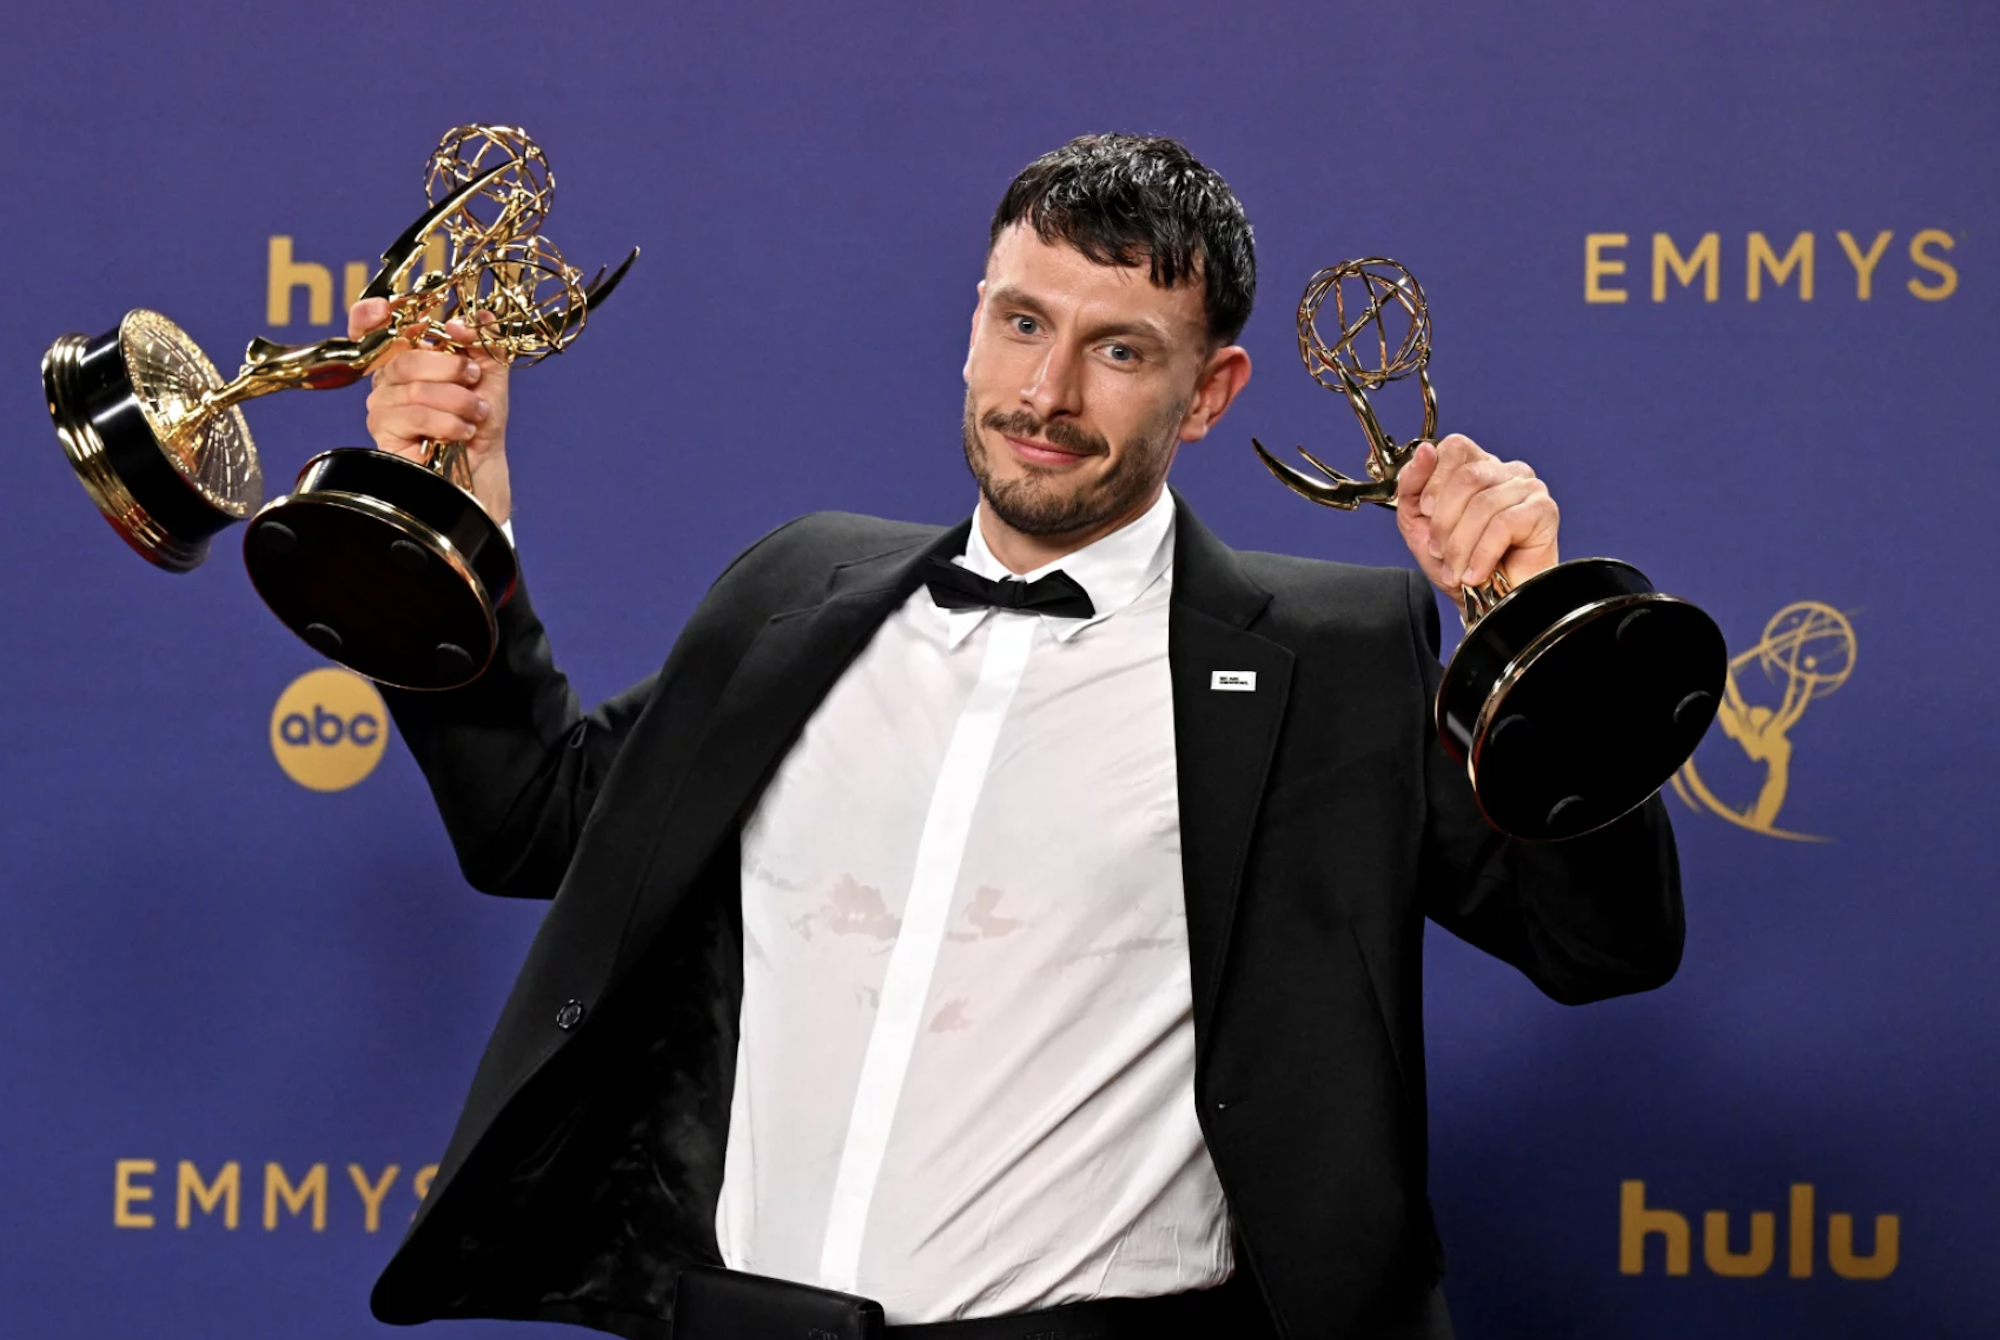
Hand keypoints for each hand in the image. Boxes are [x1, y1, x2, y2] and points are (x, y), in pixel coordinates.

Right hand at [348, 298, 513, 523]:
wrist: (483, 461)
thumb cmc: (479, 417)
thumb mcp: (489, 372)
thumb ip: (485, 340)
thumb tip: (476, 315)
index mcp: (407, 356)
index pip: (369, 327)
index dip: (367, 314)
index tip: (383, 308)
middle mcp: (388, 378)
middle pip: (406, 359)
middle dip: (449, 367)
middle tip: (473, 378)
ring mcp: (382, 405)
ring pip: (414, 389)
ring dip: (457, 400)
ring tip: (477, 412)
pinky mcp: (384, 432)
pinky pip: (414, 416)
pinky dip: (447, 421)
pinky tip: (462, 430)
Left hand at [1394, 433, 1559, 611]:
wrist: (1487, 606)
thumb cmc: (1458, 565)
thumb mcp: (1419, 525)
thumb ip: (1412, 487)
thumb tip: (1424, 452)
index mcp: (1476, 468)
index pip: (1455, 447)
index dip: (1434, 479)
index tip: (1426, 511)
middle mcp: (1505, 472)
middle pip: (1467, 477)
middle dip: (1444, 522)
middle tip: (1440, 551)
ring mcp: (1527, 489)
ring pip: (1483, 504)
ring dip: (1461, 545)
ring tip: (1457, 569)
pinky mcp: (1543, 512)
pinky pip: (1504, 524)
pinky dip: (1482, 554)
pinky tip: (1476, 573)